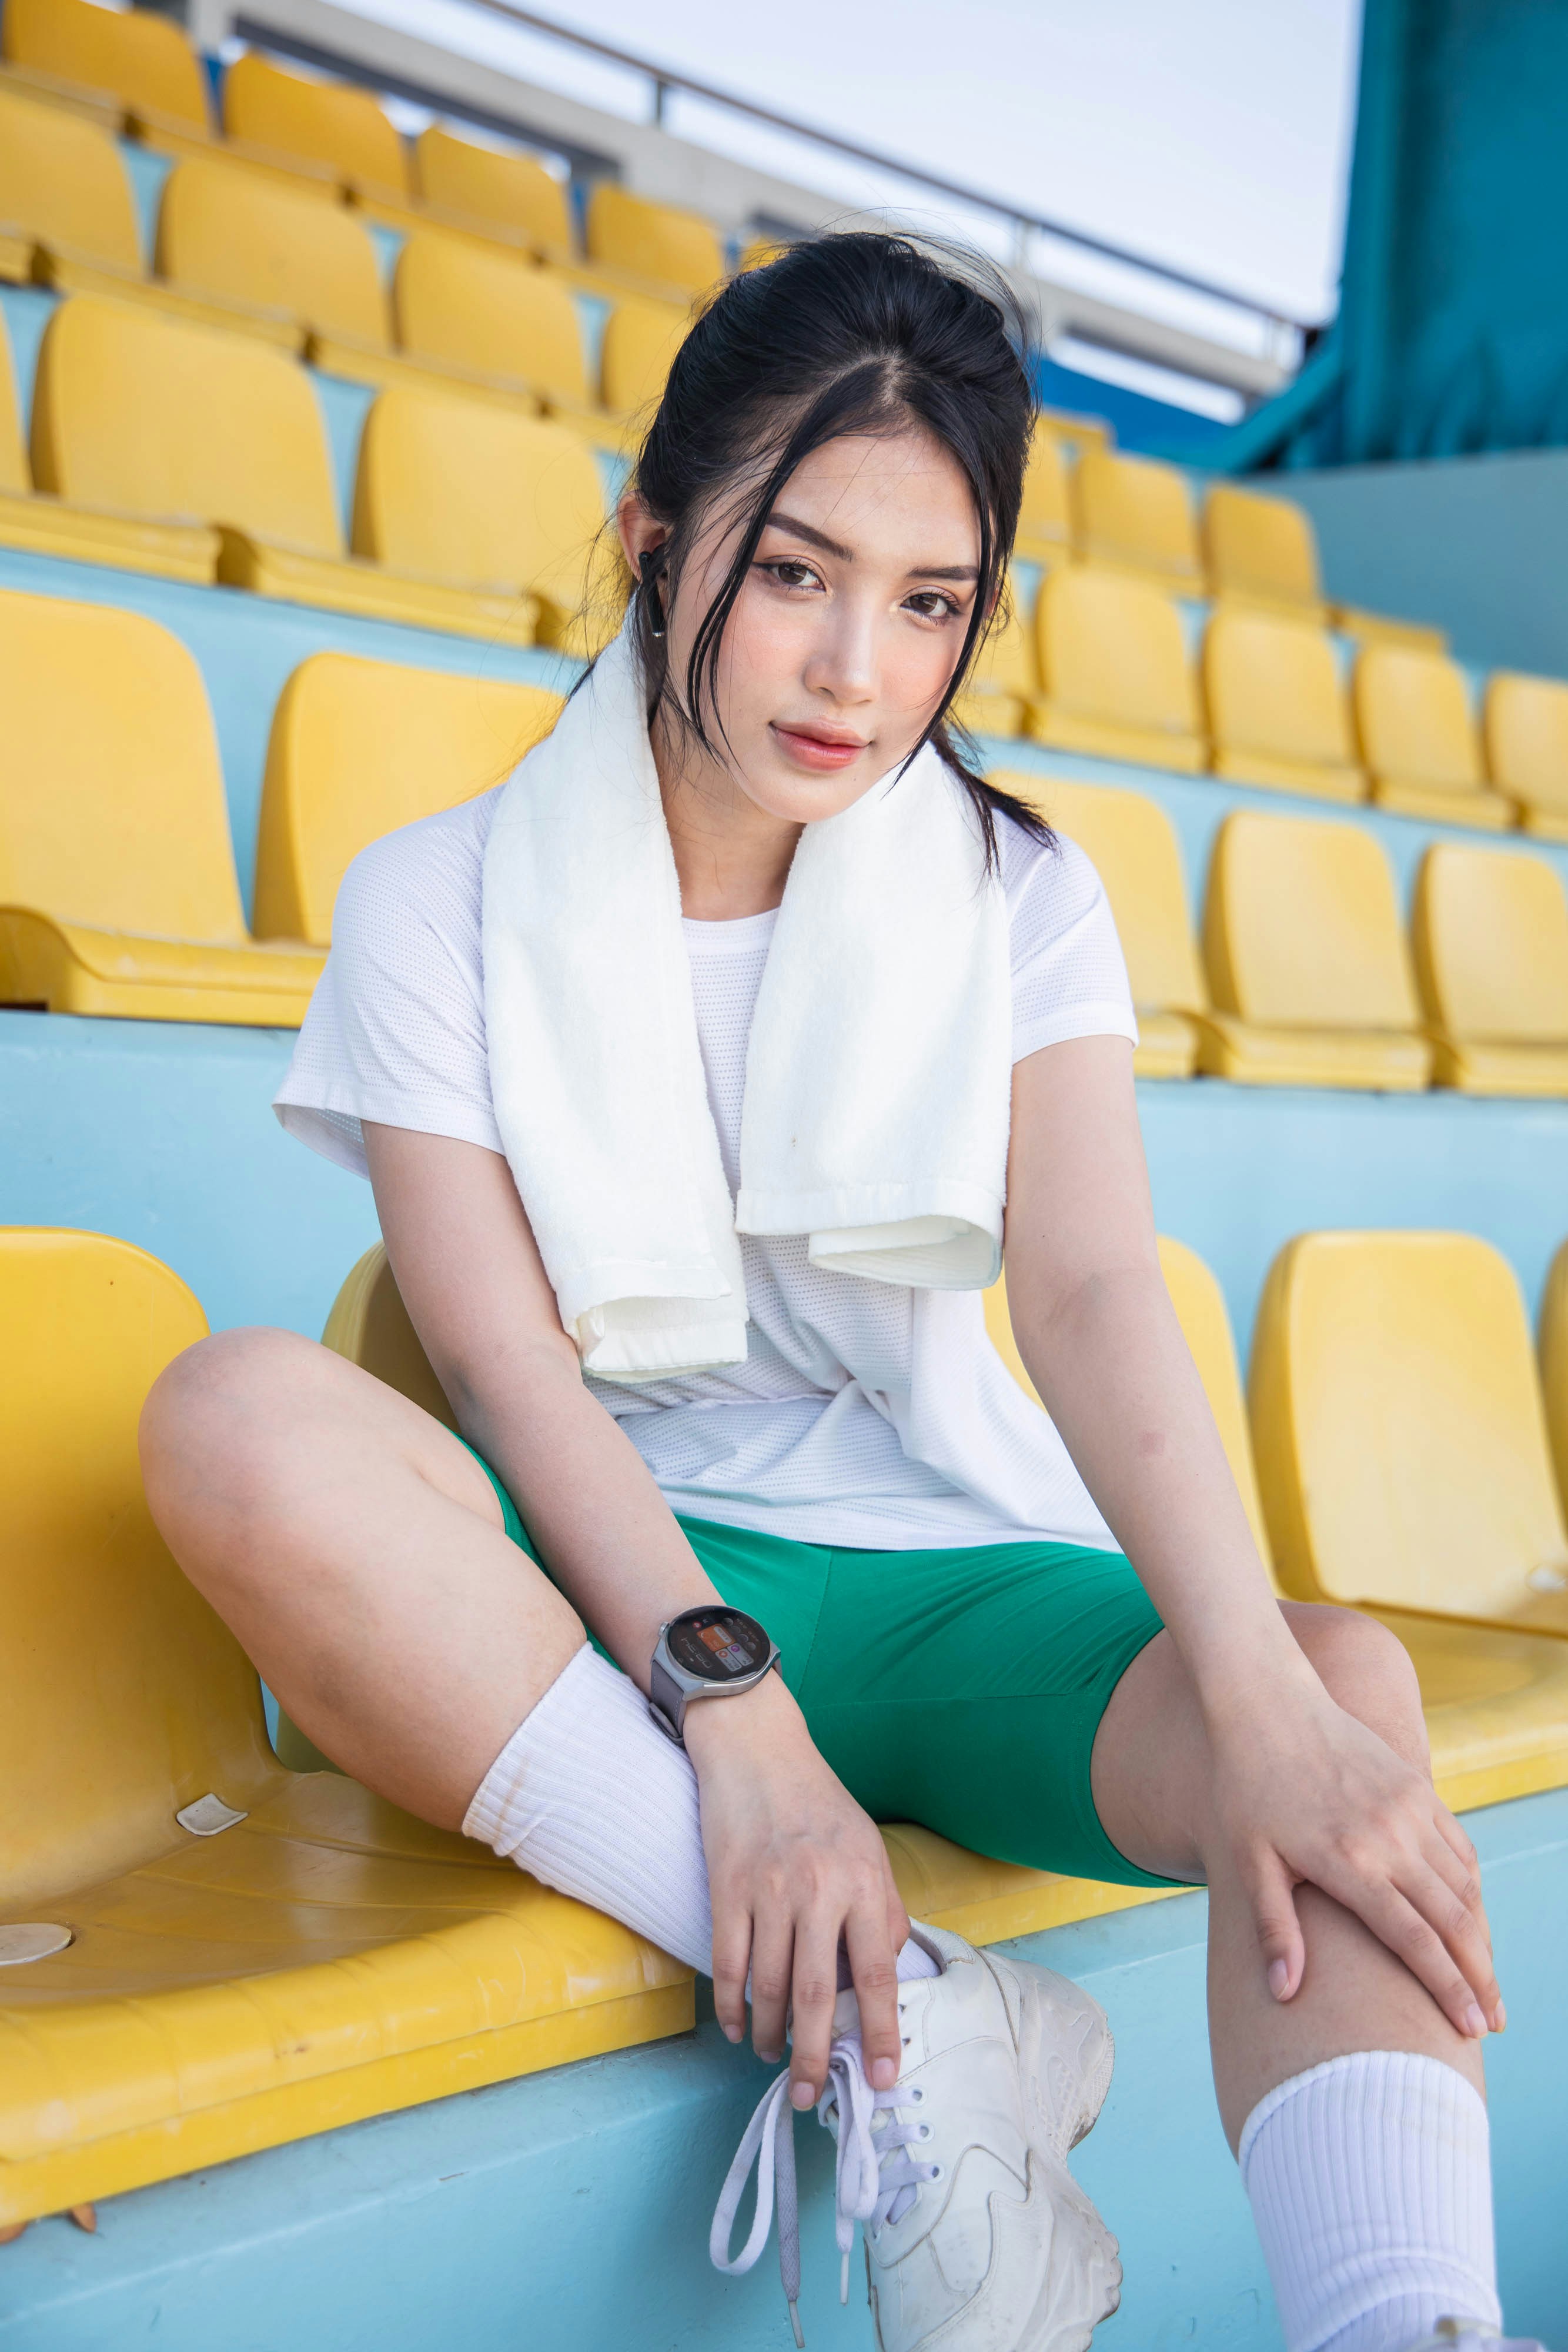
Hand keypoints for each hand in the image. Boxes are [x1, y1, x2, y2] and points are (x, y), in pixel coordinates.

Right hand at [686, 1672, 910, 2106]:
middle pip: (815, 1996)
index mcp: (862, 1882)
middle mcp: (817, 1890)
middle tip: (812, 2095)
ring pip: (766, 1989)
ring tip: (774, 2057)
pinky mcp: (726, 1889)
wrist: (758, 1750)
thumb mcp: (869, 1849)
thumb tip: (886, 1979)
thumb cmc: (819, 1804)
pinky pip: (726, 1965)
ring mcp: (767, 1890)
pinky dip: (729, 2007)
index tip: (884, 2078)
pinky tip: (736, 2027)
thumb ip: (882, 1912)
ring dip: (769, 2036)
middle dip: (816, 2057)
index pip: (878, 1973)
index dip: (882, 2032)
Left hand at [1206, 1674, 1501, 2037]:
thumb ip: (1273, 1927)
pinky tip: (1471, 1918)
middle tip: (1494, 2024)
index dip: (1449, 1990)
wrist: (1267, 1702)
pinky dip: (1472, 1889)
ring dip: (1481, 1937)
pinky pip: (1459, 1849)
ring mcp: (1410, 1810)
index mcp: (1349, 1863)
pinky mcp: (1417, 1788)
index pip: (1416, 1942)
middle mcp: (1391, 1838)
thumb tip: (1283, 1995)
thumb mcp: (1247, 1859)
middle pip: (1455, 1922)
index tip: (1472, 2028)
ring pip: (1464, 1887)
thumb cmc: (1246, 1786)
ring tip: (1485, 1980)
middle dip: (1480, 1978)